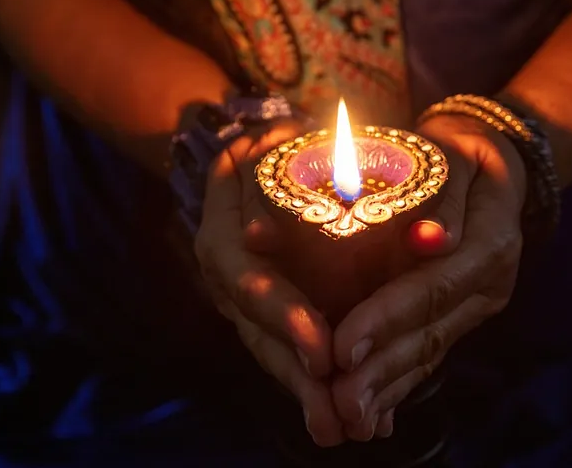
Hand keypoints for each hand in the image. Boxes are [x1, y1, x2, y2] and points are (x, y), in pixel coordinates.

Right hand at [195, 121, 344, 446]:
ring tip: (341, 428)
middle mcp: (227, 266)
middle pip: (255, 329)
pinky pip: (284, 346)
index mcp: (225, 225)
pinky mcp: (265, 308)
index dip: (282, 314)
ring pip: (269, 347)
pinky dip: (314, 379)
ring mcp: (242, 292)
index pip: (247, 278)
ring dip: (306, 390)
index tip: (321, 350)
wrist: (272, 150)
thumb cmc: (296, 143)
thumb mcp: (304, 147)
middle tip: (333, 420)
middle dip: (296, 375)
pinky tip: (346, 411)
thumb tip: (346, 232)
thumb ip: (329, 177)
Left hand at [330, 114, 527, 439]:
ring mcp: (476, 305)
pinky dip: (398, 384)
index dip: (388, 318)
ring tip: (347, 415)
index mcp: (491, 242)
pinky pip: (429, 354)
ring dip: (386, 388)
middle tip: (338, 402)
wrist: (491, 165)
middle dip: (381, 370)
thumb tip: (430, 242)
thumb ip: (441, 193)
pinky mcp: (460, 316)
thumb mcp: (452, 153)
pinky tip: (373, 412)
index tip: (343, 347)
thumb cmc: (459, 152)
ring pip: (428, 353)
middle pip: (431, 333)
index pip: (435, 287)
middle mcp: (489, 284)